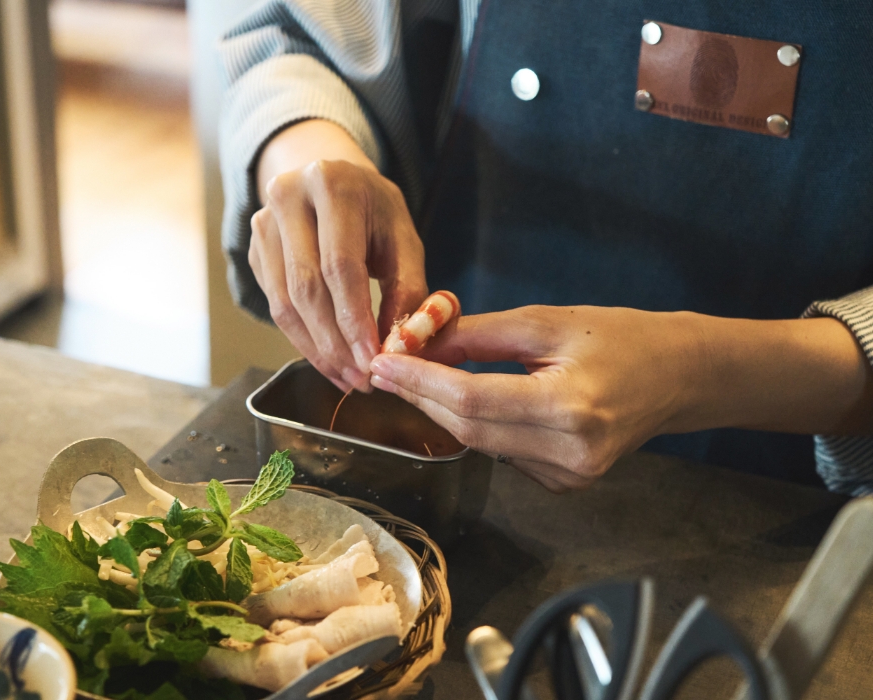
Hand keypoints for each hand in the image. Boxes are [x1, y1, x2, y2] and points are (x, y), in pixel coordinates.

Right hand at [250, 120, 426, 392]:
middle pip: (306, 288)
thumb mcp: (404, 239)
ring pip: (284, 304)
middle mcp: (288, 198)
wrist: (331, 180)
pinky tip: (330, 362)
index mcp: (332, 185)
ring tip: (348, 378)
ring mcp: (263, 224)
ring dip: (317, 350)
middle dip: (335, 343)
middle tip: (362, 379)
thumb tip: (396, 347)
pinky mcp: (254, 251)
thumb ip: (407, 290)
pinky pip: (275, 307)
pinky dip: (304, 341)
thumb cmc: (375, 212)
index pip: (340, 265)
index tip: (372, 359)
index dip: (354, 318)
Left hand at [369, 306, 872, 492]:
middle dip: (421, 395)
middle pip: (468, 428)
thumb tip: (415, 343)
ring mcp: (568, 476)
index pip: (471, 400)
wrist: (680, 377)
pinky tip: (472, 397)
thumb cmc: (622, 337)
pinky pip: (501, 452)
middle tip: (387, 365)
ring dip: (444, 409)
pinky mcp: (564, 483)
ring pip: (479, 442)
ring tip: (423, 372)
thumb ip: (477, 336)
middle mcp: (569, 453)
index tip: (381, 362)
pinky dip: (477, 424)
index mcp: (570, 408)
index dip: (419, 382)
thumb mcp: (547, 323)